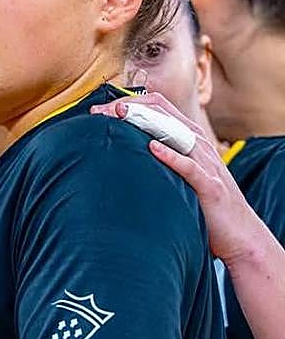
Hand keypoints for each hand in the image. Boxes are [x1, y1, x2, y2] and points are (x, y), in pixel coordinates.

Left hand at [91, 93, 260, 263]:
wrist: (240, 235)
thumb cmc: (203, 205)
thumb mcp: (179, 173)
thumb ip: (157, 158)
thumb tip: (119, 150)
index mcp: (189, 139)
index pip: (158, 106)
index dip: (129, 103)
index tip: (100, 111)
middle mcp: (198, 145)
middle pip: (162, 113)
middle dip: (129, 108)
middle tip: (98, 113)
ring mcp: (207, 164)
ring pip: (176, 132)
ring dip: (146, 122)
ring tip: (119, 116)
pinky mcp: (211, 186)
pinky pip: (190, 167)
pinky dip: (172, 156)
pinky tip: (152, 148)